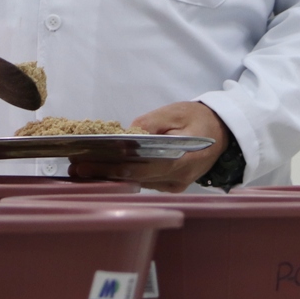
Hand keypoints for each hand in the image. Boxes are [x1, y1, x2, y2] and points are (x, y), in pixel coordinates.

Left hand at [68, 101, 230, 192]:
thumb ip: (149, 124)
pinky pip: (143, 181)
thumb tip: (124, 136)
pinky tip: (103, 170)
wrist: (223, 132)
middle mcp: (177, 179)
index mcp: (182, 160)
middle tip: (76, 169)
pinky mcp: (170, 186)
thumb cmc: (199, 118)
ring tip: (83, 168)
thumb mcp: (175, 112)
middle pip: (134, 179)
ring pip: (137, 183)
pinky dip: (123, 176)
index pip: (140, 168)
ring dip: (110, 176)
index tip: (86, 163)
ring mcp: (174, 186)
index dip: (111, 168)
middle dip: (103, 174)